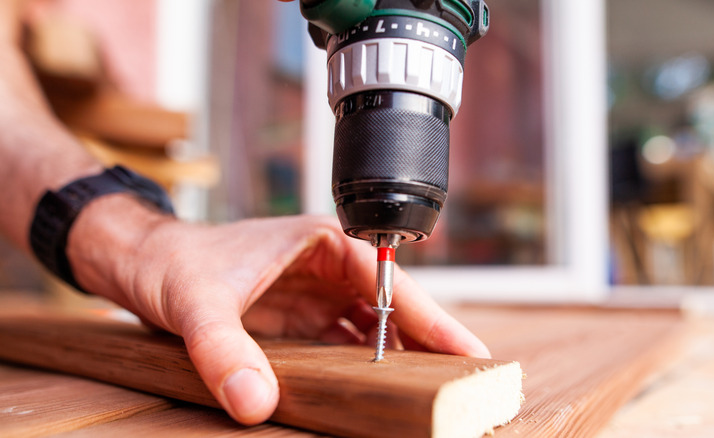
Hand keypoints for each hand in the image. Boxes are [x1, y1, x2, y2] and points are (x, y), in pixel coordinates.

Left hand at [68, 197, 489, 424]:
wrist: (141, 264)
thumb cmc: (173, 261)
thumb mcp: (197, 303)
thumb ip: (224, 351)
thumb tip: (255, 402)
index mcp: (324, 243)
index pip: (392, 282)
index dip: (433, 319)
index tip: (467, 351)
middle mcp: (330, 269)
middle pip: (394, 310)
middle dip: (427, 345)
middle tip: (463, 385)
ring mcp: (318, 298)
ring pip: (374, 333)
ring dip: (400, 361)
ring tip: (433, 395)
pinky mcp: (303, 323)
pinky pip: (346, 349)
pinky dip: (367, 370)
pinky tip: (382, 394)